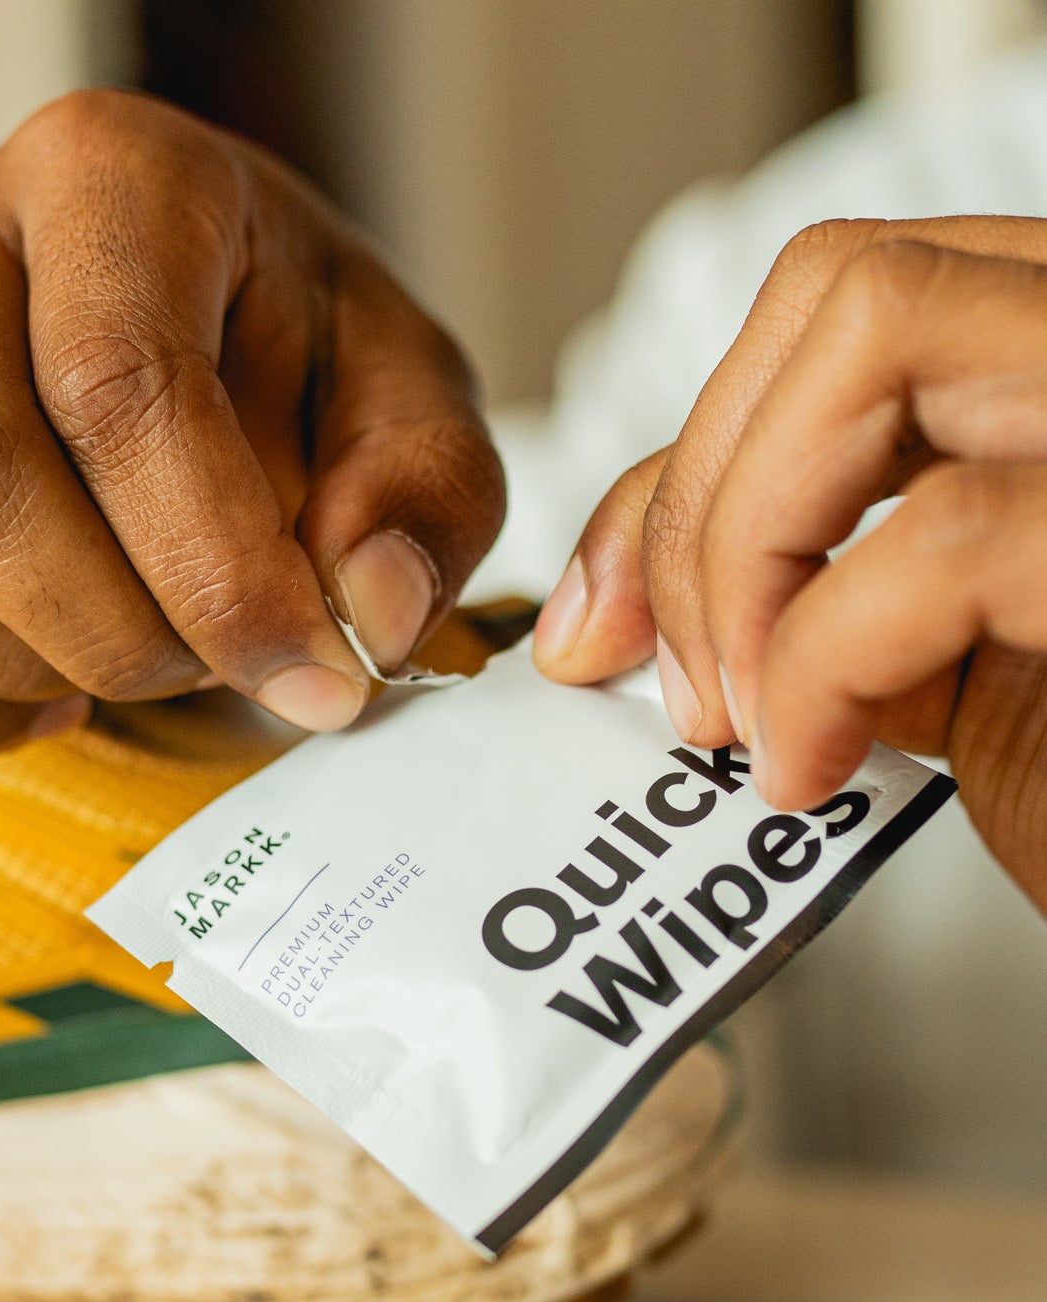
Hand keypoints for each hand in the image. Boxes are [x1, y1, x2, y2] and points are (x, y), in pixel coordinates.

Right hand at [0, 90, 502, 756]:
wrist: (203, 345)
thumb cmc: (303, 365)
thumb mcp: (412, 407)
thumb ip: (424, 498)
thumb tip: (373, 613)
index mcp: (112, 180)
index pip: (117, 384)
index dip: (215, 568)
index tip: (311, 675)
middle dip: (104, 624)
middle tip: (208, 664)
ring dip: (11, 659)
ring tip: (128, 663)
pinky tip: (47, 683)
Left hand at [533, 217, 1046, 912]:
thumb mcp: (913, 656)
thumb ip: (790, 577)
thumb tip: (604, 599)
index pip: (837, 301)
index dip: (690, 458)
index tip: (611, 622)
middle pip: (840, 284)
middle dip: (696, 498)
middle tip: (686, 686)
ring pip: (879, 330)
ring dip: (743, 546)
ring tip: (747, 722)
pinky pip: (945, 534)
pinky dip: (822, 662)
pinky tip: (812, 769)